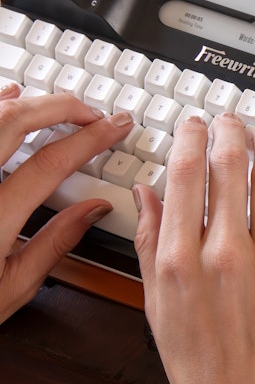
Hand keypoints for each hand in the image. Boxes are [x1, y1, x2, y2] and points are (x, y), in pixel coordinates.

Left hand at [0, 85, 132, 322]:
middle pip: (14, 122)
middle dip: (62, 107)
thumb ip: (55, 243)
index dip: (89, 140)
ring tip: (61, 107)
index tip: (114, 128)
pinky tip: (10, 96)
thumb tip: (93, 211)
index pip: (49, 164)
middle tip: (94, 112)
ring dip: (30, 104)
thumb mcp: (12, 287)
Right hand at [134, 112, 254, 383]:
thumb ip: (151, 244)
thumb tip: (146, 194)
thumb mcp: (158, 307)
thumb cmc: (202, 368)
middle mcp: (226, 253)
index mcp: (181, 258)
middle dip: (231, 132)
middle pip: (229, 167)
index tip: (197, 124)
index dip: (193, 137)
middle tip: (233, 120)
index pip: (187, 173)